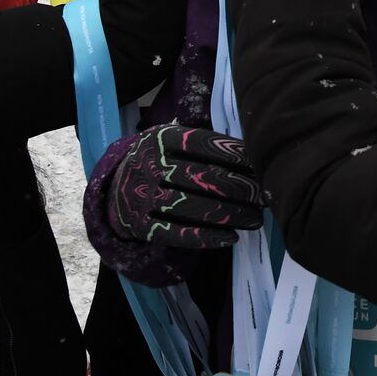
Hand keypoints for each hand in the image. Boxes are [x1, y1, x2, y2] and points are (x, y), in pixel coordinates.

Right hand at [108, 124, 263, 248]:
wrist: (112, 190)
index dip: (236, 156)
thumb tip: (254, 154)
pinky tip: (230, 237)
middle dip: (240, 189)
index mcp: (162, 138)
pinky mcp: (138, 225)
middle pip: (202, 177)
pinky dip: (206, 237)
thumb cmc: (159, 161)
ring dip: (229, 214)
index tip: (262, 167)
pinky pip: (176, 233)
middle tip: (265, 198)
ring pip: (192, 206)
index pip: (205, 145)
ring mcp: (140, 196)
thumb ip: (204, 145)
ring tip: (255, 220)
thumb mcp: (172, 141)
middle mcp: (149, 164)